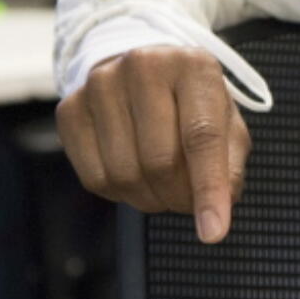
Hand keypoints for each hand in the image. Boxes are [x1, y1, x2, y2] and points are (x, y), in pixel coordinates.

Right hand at [55, 47, 250, 242]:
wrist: (141, 71)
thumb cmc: (190, 101)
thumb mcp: (225, 120)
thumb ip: (229, 162)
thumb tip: (218, 208)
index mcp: (193, 66)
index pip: (201, 136)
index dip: (208, 189)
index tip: (214, 232)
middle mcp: (143, 67)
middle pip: (160, 162)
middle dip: (179, 198)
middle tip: (188, 201)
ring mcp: (100, 85)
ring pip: (125, 175)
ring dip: (151, 199)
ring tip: (163, 185)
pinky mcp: (70, 109)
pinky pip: (95, 179)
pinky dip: (120, 194)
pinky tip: (135, 176)